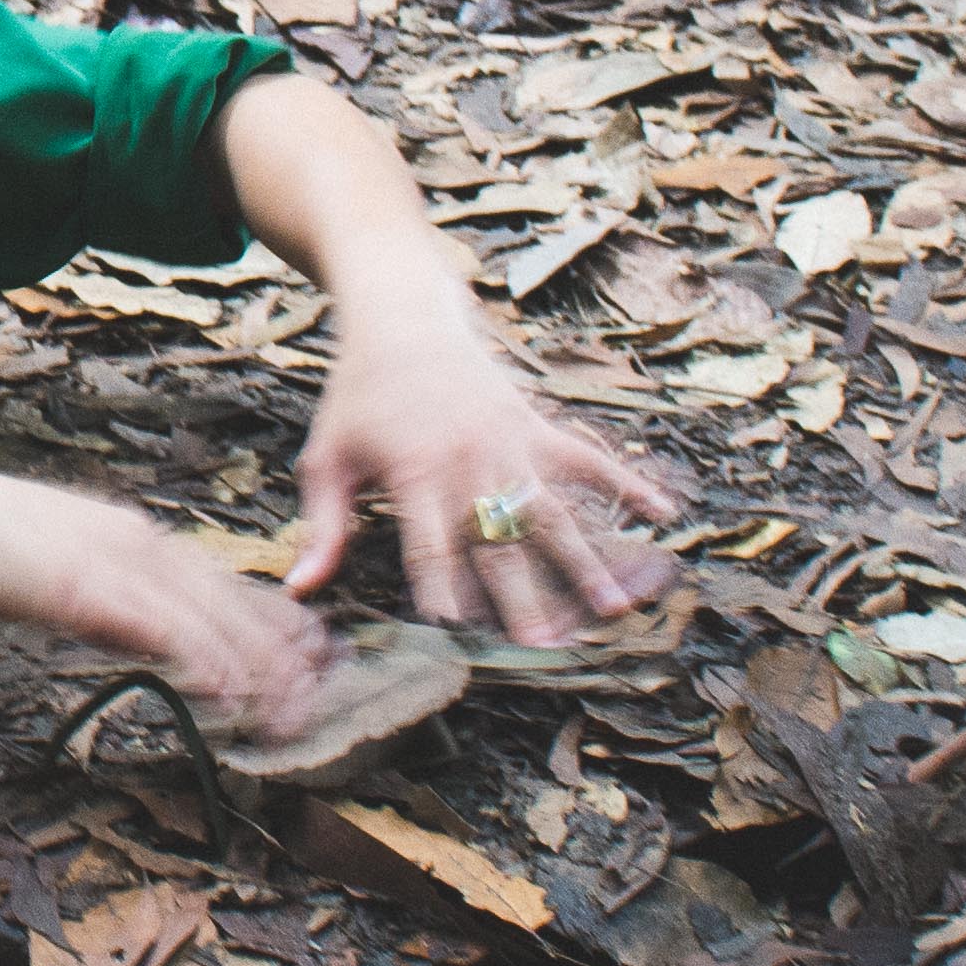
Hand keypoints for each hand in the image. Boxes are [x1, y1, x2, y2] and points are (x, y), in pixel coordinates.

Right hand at [0, 459, 336, 745]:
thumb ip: (115, 592)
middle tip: (327, 694)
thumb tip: (148, 632)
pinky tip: (232, 695)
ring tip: (293, 714)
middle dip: (285, 652)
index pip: (226, 581)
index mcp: (141, 536)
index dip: (277, 620)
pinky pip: (162, 630)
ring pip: (211, 621)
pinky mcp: (90, 589)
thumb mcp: (72, 562)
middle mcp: (145, 545)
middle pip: (233, 602)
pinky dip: (203, 663)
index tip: (315, 654)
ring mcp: (120, 564)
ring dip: (260, 672)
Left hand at [288, 312, 683, 644]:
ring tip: (613, 607)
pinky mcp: (537, 424)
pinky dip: (627, 481)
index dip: (443, 590)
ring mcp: (510, 441)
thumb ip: (323, 526)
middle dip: (521, 595)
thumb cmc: (358, 396)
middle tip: (545, 648)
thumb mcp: (328, 456)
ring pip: (553, 508)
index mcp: (413, 471)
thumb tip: (302, 590)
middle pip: (498, 538)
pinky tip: (663, 512)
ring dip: (584, 557)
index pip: (430, 545)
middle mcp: (468, 459)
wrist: (402, 318)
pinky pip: (588, 457)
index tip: (458, 637)